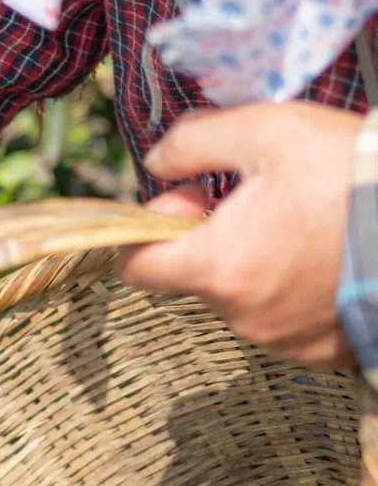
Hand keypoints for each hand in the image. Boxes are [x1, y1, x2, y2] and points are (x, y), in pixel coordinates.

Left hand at [116, 101, 363, 370]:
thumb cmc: (349, 174)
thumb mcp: (267, 131)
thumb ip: (194, 142)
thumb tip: (156, 162)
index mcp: (217, 267)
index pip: (136, 268)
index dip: (150, 229)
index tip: (190, 198)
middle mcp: (242, 317)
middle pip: (195, 277)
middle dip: (213, 237)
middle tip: (261, 198)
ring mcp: (284, 342)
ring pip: (243, 299)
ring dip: (258, 263)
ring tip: (308, 224)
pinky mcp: (321, 354)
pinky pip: (287, 321)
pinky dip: (296, 290)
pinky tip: (330, 256)